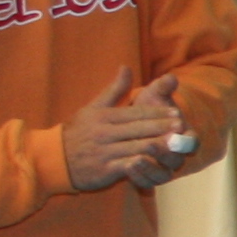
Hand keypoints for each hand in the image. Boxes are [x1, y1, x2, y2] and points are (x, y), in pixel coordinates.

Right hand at [63, 74, 183, 192]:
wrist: (54, 158)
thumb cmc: (79, 132)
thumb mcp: (93, 108)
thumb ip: (114, 90)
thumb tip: (126, 67)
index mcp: (104, 116)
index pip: (136, 113)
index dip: (158, 114)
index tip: (177, 113)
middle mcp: (104, 133)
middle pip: (138, 129)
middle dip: (161, 127)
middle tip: (182, 125)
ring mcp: (104, 152)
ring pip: (135, 147)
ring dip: (157, 146)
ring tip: (175, 144)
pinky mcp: (104, 169)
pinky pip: (126, 166)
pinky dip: (141, 165)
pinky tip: (156, 163)